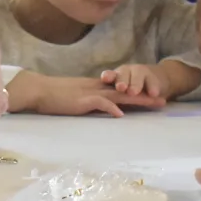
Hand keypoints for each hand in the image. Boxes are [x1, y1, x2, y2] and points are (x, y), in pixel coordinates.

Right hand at [10, 73, 165, 116]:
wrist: (38, 89)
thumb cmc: (52, 95)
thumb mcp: (75, 96)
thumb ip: (87, 99)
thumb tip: (98, 106)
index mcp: (94, 86)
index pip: (120, 88)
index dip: (136, 92)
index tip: (151, 96)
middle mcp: (96, 87)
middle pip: (125, 90)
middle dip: (144, 95)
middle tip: (162, 100)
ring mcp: (89, 92)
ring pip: (118, 94)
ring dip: (137, 99)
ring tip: (153, 103)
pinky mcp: (81, 100)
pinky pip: (100, 102)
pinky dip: (111, 107)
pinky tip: (120, 114)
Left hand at [100, 60, 200, 100]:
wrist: (156, 77)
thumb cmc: (131, 87)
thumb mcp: (120, 92)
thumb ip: (110, 97)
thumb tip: (96, 107)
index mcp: (115, 76)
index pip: (110, 75)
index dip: (108, 76)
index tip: (104, 79)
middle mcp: (126, 72)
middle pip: (122, 75)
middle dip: (121, 81)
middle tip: (120, 88)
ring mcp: (139, 73)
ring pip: (137, 77)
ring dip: (134, 84)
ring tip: (133, 92)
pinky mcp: (153, 77)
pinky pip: (152, 82)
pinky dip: (152, 87)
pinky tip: (153, 94)